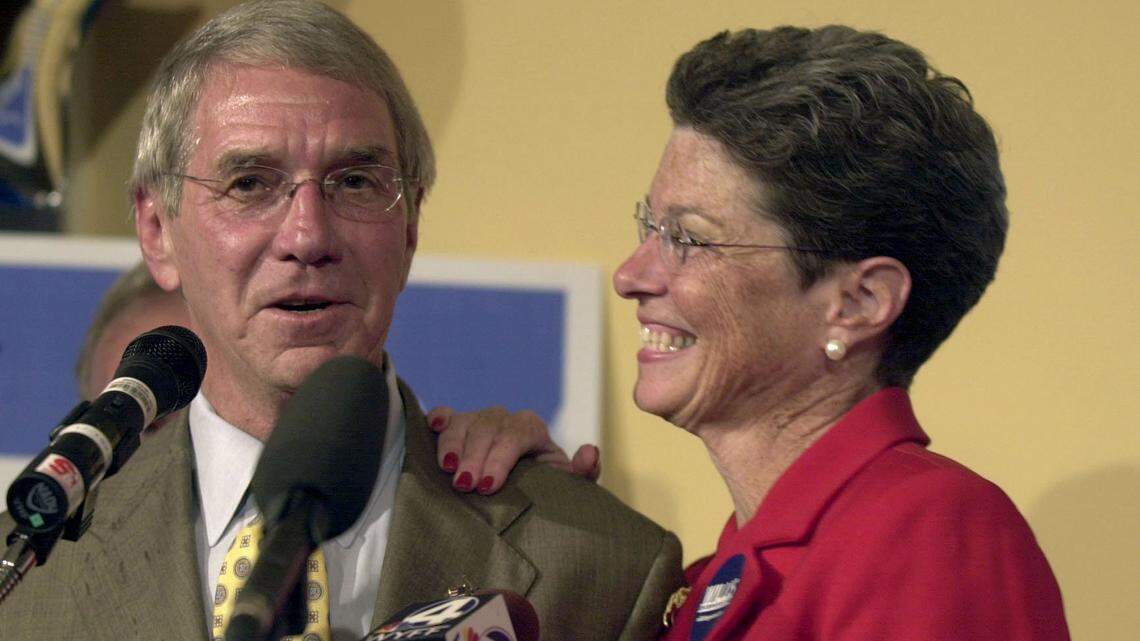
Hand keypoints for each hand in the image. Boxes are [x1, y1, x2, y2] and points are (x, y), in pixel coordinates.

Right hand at [427, 405, 600, 494]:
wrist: (523, 491)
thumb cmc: (542, 489)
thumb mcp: (565, 486)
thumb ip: (582, 472)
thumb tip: (590, 451)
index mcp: (531, 429)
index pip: (515, 434)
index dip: (500, 458)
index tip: (489, 486)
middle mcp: (504, 419)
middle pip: (487, 427)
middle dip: (474, 457)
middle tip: (465, 486)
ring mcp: (478, 420)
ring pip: (463, 422)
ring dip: (452, 445)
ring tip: (447, 471)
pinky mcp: (456, 425)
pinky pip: (445, 415)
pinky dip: (437, 419)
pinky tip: (431, 428)